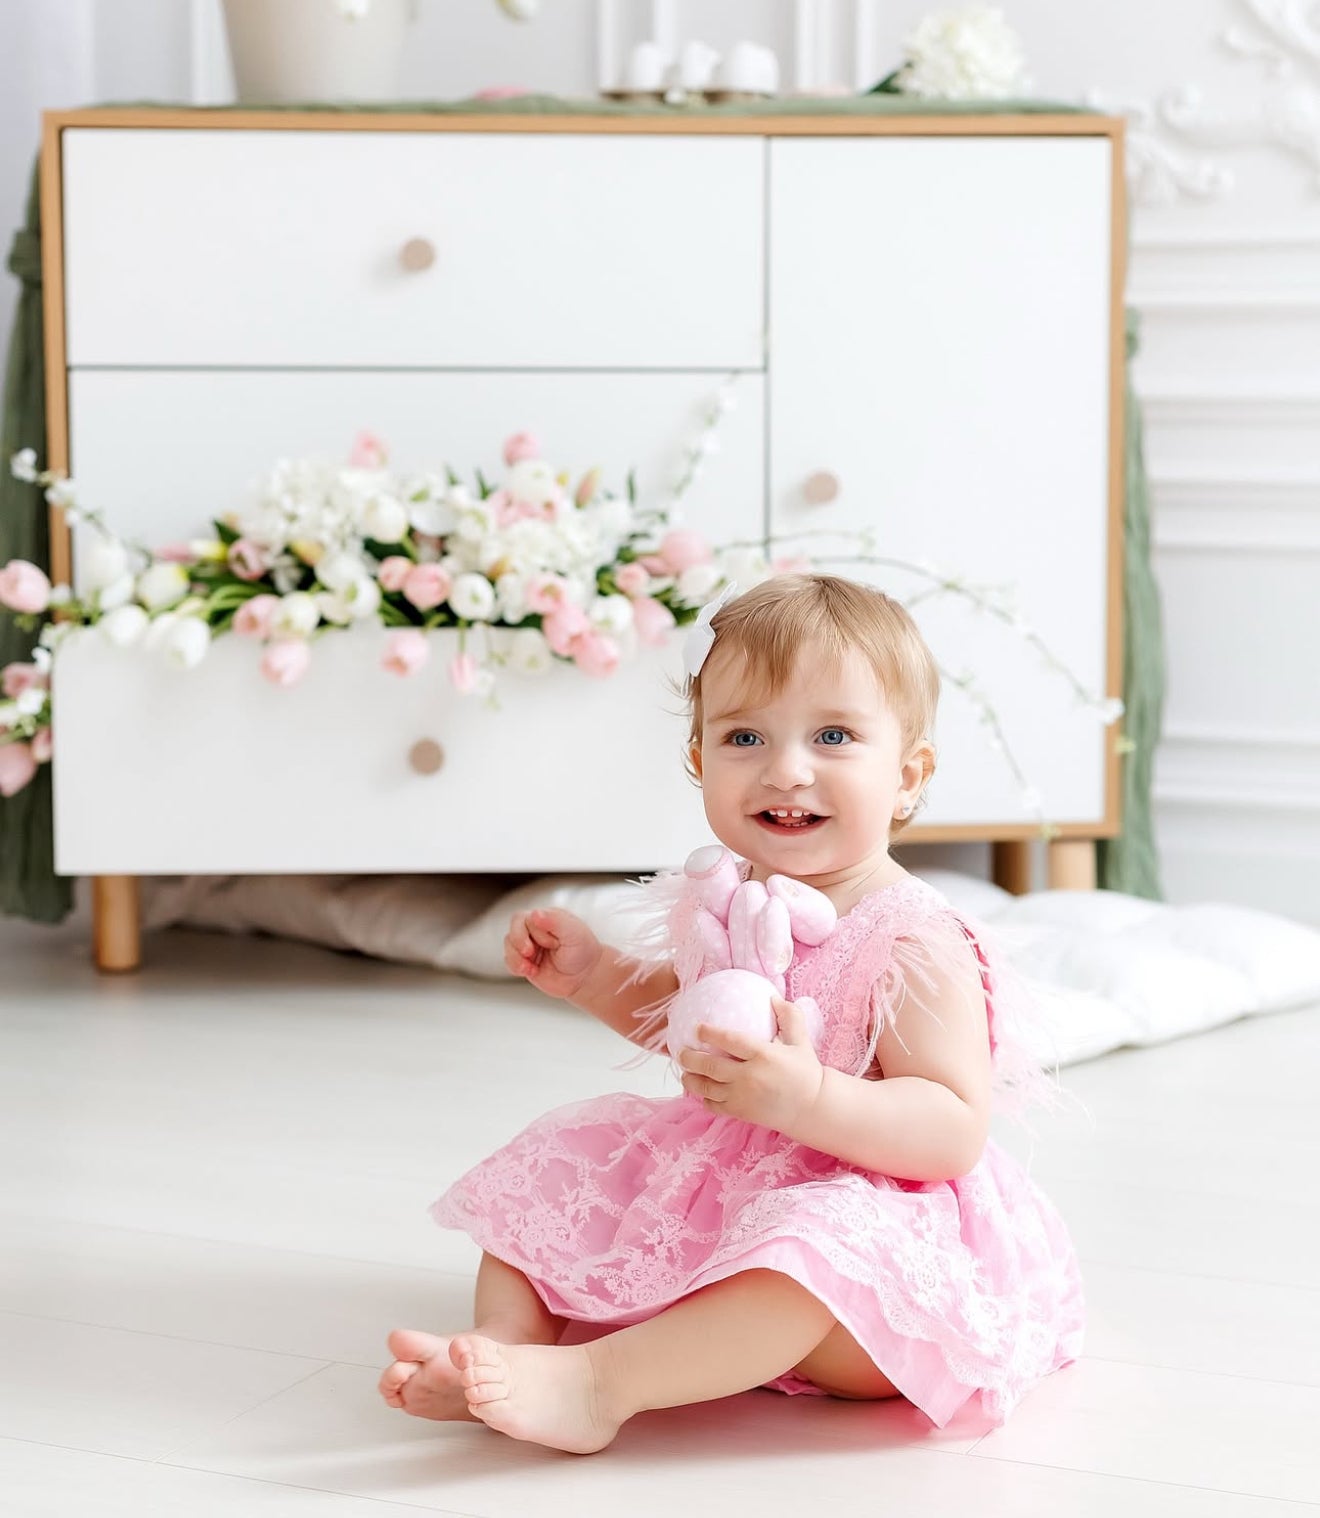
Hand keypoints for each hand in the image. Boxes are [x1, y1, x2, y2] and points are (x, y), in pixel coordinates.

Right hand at [503, 908, 602, 1001]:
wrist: (584, 976)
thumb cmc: (583, 951)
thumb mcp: (574, 933)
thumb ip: (555, 921)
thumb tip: (536, 913)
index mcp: (546, 917)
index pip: (526, 917)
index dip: (534, 931)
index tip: (552, 943)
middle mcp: (535, 929)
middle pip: (513, 928)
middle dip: (519, 942)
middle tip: (530, 952)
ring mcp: (529, 945)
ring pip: (509, 944)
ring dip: (515, 957)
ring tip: (530, 968)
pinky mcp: (525, 962)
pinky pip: (509, 961)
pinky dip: (516, 967)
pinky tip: (531, 971)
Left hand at [678, 995, 824, 1134]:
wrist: (811, 1108)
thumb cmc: (805, 1072)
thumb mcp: (801, 1041)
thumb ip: (790, 1017)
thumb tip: (773, 997)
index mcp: (763, 1055)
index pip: (730, 1040)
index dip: (710, 1033)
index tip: (698, 1027)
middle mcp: (750, 1076)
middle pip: (711, 1066)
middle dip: (691, 1058)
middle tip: (682, 1052)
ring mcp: (744, 1097)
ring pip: (708, 1088)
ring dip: (691, 1080)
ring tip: (684, 1073)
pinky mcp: (742, 1113)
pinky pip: (715, 1106)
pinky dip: (704, 1099)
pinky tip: (701, 1092)